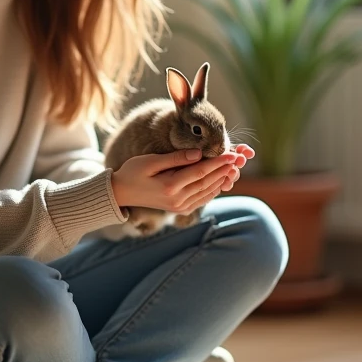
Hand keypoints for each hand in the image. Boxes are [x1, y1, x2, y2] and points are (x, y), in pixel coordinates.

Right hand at [111, 144, 255, 214]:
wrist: (121, 194)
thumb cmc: (132, 172)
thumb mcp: (150, 161)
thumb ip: (175, 158)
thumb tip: (198, 153)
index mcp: (169, 187)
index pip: (200, 172)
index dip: (218, 162)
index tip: (232, 153)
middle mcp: (177, 200)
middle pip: (208, 182)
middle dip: (224, 169)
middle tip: (239, 158)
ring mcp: (180, 207)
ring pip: (208, 191)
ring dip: (222, 179)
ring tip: (235, 168)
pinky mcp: (181, 209)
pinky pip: (203, 198)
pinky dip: (214, 189)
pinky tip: (222, 180)